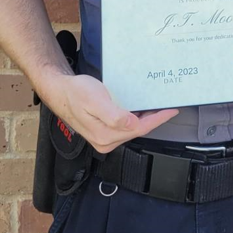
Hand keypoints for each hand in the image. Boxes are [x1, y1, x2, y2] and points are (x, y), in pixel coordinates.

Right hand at [45, 73, 178, 153]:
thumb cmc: (76, 93)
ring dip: (146, 119)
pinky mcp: (103, 132)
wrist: (61, 91)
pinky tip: (141, 110)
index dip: (158, 120)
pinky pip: (126, 127)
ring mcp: (104, 138)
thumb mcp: (95, 100)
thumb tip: (131, 123)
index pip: (139, 129)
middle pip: (138, 131)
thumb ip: (113, 115)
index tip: (171, 111)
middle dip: (155, 120)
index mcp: (105, 135)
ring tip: (159, 108)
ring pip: (132, 130)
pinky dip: (136, 119)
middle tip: (169, 106)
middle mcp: (105, 141)